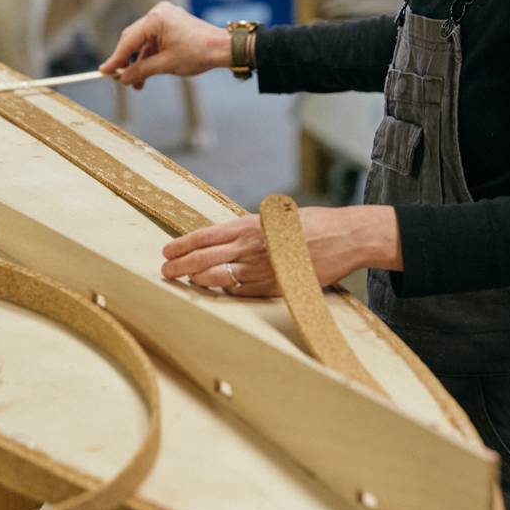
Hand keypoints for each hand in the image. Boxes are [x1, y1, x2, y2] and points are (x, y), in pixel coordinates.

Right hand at [100, 2, 230, 89]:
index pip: (129, 41)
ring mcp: (166, 17)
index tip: (104, 72)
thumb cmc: (198, 53)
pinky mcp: (172, 23)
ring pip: (144, 42)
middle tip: (119, 79)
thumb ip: (140, 70)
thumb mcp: (165, 65)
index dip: (116, 59)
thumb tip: (121, 78)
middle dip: (127, 61)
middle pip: (133, 39)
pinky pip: (154, 40)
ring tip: (137, 84)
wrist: (223, 48)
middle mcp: (158, 13)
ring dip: (140, 62)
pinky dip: (150, 56)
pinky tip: (147, 73)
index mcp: (156, 19)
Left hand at [160, 206, 402, 296]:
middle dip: (180, 266)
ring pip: (217, 277)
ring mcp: (260, 269)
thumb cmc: (311, 224)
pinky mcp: (273, 287)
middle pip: (203, 258)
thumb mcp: (274, 218)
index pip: (204, 236)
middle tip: (165, 271)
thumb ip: (249, 229)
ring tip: (183, 282)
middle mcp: (250, 247)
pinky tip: (214, 290)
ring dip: (196, 280)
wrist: (344, 237)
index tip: (167, 250)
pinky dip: (223, 291)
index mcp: (249, 226)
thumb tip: (226, 239)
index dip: (182, 244)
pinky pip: (240, 291)